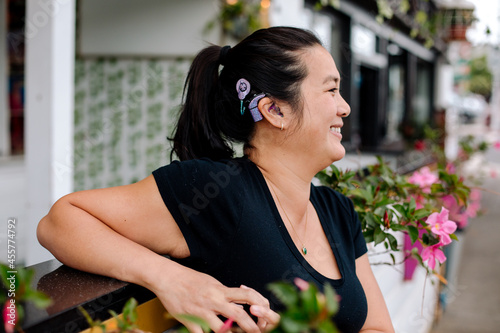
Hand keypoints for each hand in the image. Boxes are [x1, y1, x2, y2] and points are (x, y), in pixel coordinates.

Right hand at [153, 264, 279, 332]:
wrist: (167, 277)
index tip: (264, 313)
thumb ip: (224, 293)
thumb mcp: (211, 282)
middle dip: (251, 327)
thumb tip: (238, 301)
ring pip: (222, 328)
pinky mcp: (189, 320)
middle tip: (257, 332)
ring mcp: (201, 311)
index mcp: (221, 290)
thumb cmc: (189, 279)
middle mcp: (214, 300)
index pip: (246, 295)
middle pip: (238, 314)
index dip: (259, 304)